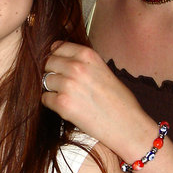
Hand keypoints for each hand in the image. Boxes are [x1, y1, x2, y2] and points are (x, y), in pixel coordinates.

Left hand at [41, 42, 150, 156]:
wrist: (127, 125)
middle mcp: (77, 66)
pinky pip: (45, 98)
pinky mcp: (62, 104)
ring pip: (45, 80)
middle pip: (49, 63)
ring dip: (52, 88)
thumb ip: (83, 63)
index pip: (58, 47)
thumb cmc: (120, 101)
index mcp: (88, 55)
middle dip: (53, 72)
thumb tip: (62, 60)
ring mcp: (68, 85)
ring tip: (68, 96)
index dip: (57, 57)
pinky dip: (52, 103)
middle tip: (64, 84)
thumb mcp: (104, 70)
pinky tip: (67, 107)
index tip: (59, 65)